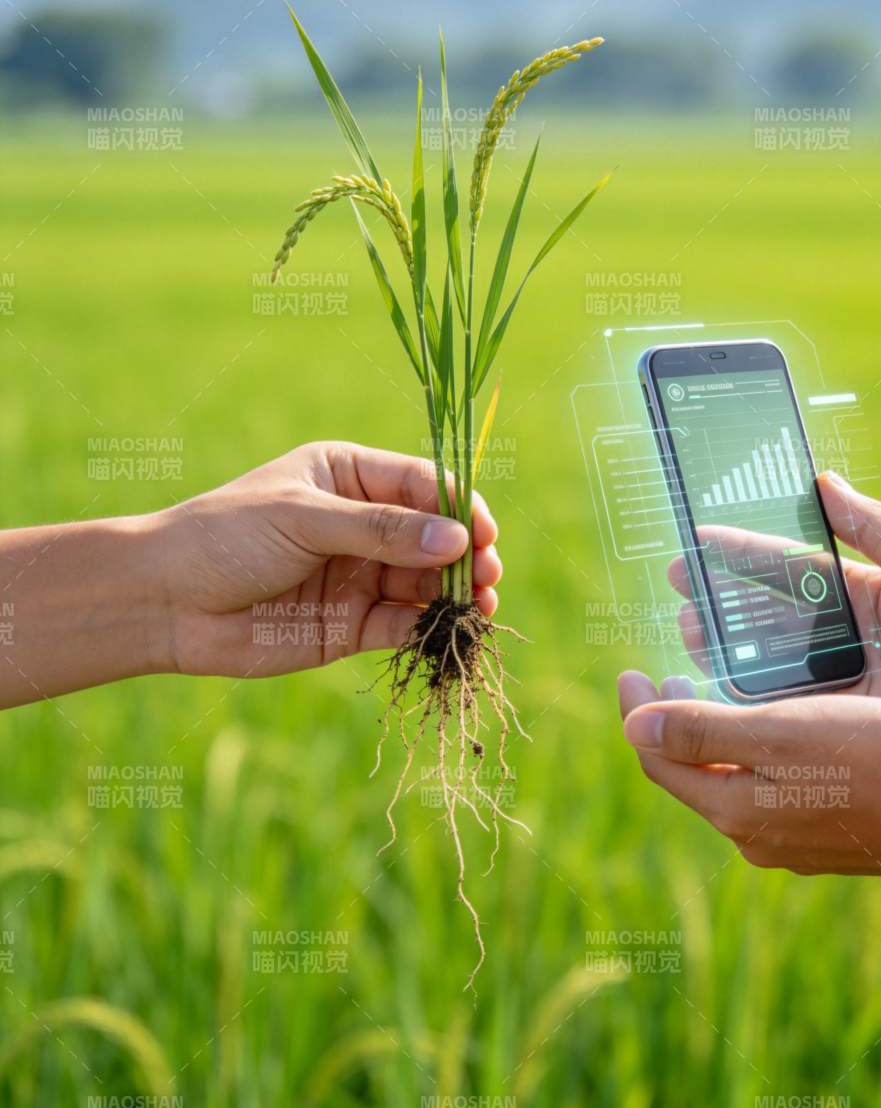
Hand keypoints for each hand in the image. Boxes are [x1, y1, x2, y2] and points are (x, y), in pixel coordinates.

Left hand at [153, 442, 501, 677]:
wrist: (165, 603)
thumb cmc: (226, 537)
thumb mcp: (305, 520)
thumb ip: (381, 531)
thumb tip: (458, 539)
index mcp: (349, 476)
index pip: (423, 483)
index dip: (460, 505)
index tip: (484, 531)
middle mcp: (362, 524)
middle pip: (434, 535)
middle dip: (467, 553)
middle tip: (488, 573)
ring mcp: (360, 575)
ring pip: (426, 583)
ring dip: (456, 594)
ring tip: (479, 605)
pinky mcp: (351, 626)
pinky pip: (403, 625)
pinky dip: (428, 629)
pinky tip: (445, 630)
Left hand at [618, 671, 880, 882]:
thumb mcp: (783, 733)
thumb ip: (704, 731)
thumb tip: (631, 726)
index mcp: (738, 811)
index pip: (662, 759)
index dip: (640, 710)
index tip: (631, 667)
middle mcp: (760, 835)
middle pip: (694, 775)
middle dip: (674, 723)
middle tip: (666, 674)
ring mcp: (800, 840)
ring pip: (736, 781)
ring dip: (717, 736)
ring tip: (716, 689)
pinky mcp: (837, 833)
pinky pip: (776, 787)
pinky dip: (759, 750)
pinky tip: (781, 722)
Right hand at [669, 473, 880, 749]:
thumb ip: (873, 524)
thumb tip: (823, 480)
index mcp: (864, 594)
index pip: (788, 569)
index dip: (741, 557)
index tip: (697, 546)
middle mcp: (847, 640)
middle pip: (769, 619)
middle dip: (721, 607)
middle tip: (683, 598)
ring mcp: (844, 686)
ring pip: (769, 665)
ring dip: (726, 651)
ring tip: (690, 635)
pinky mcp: (845, 728)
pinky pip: (789, 712)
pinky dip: (752, 701)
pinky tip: (717, 687)